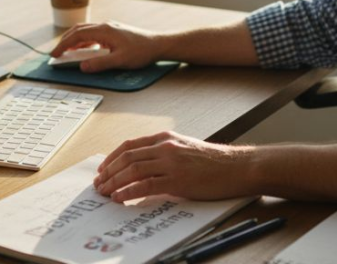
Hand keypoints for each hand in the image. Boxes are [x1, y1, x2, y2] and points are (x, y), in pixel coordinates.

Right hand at [50, 21, 163, 71]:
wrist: (158, 44)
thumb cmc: (141, 51)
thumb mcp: (120, 61)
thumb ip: (99, 64)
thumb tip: (82, 66)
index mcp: (104, 31)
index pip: (77, 35)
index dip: (63, 45)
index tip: (54, 54)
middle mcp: (105, 26)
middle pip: (78, 30)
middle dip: (65, 41)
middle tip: (56, 53)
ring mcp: (109, 28)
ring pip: (85, 31)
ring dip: (74, 40)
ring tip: (67, 52)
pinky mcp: (113, 32)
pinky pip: (93, 34)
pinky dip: (84, 41)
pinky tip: (84, 50)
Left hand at [94, 131, 252, 201]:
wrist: (237, 167)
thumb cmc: (214, 161)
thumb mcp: (185, 149)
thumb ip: (164, 154)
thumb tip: (144, 168)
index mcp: (166, 138)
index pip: (130, 145)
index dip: (111, 158)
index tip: (102, 169)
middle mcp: (165, 147)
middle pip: (127, 157)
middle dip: (108, 172)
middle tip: (99, 184)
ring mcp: (171, 162)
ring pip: (132, 170)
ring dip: (114, 182)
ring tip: (104, 193)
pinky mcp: (177, 179)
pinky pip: (145, 185)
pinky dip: (128, 192)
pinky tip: (120, 198)